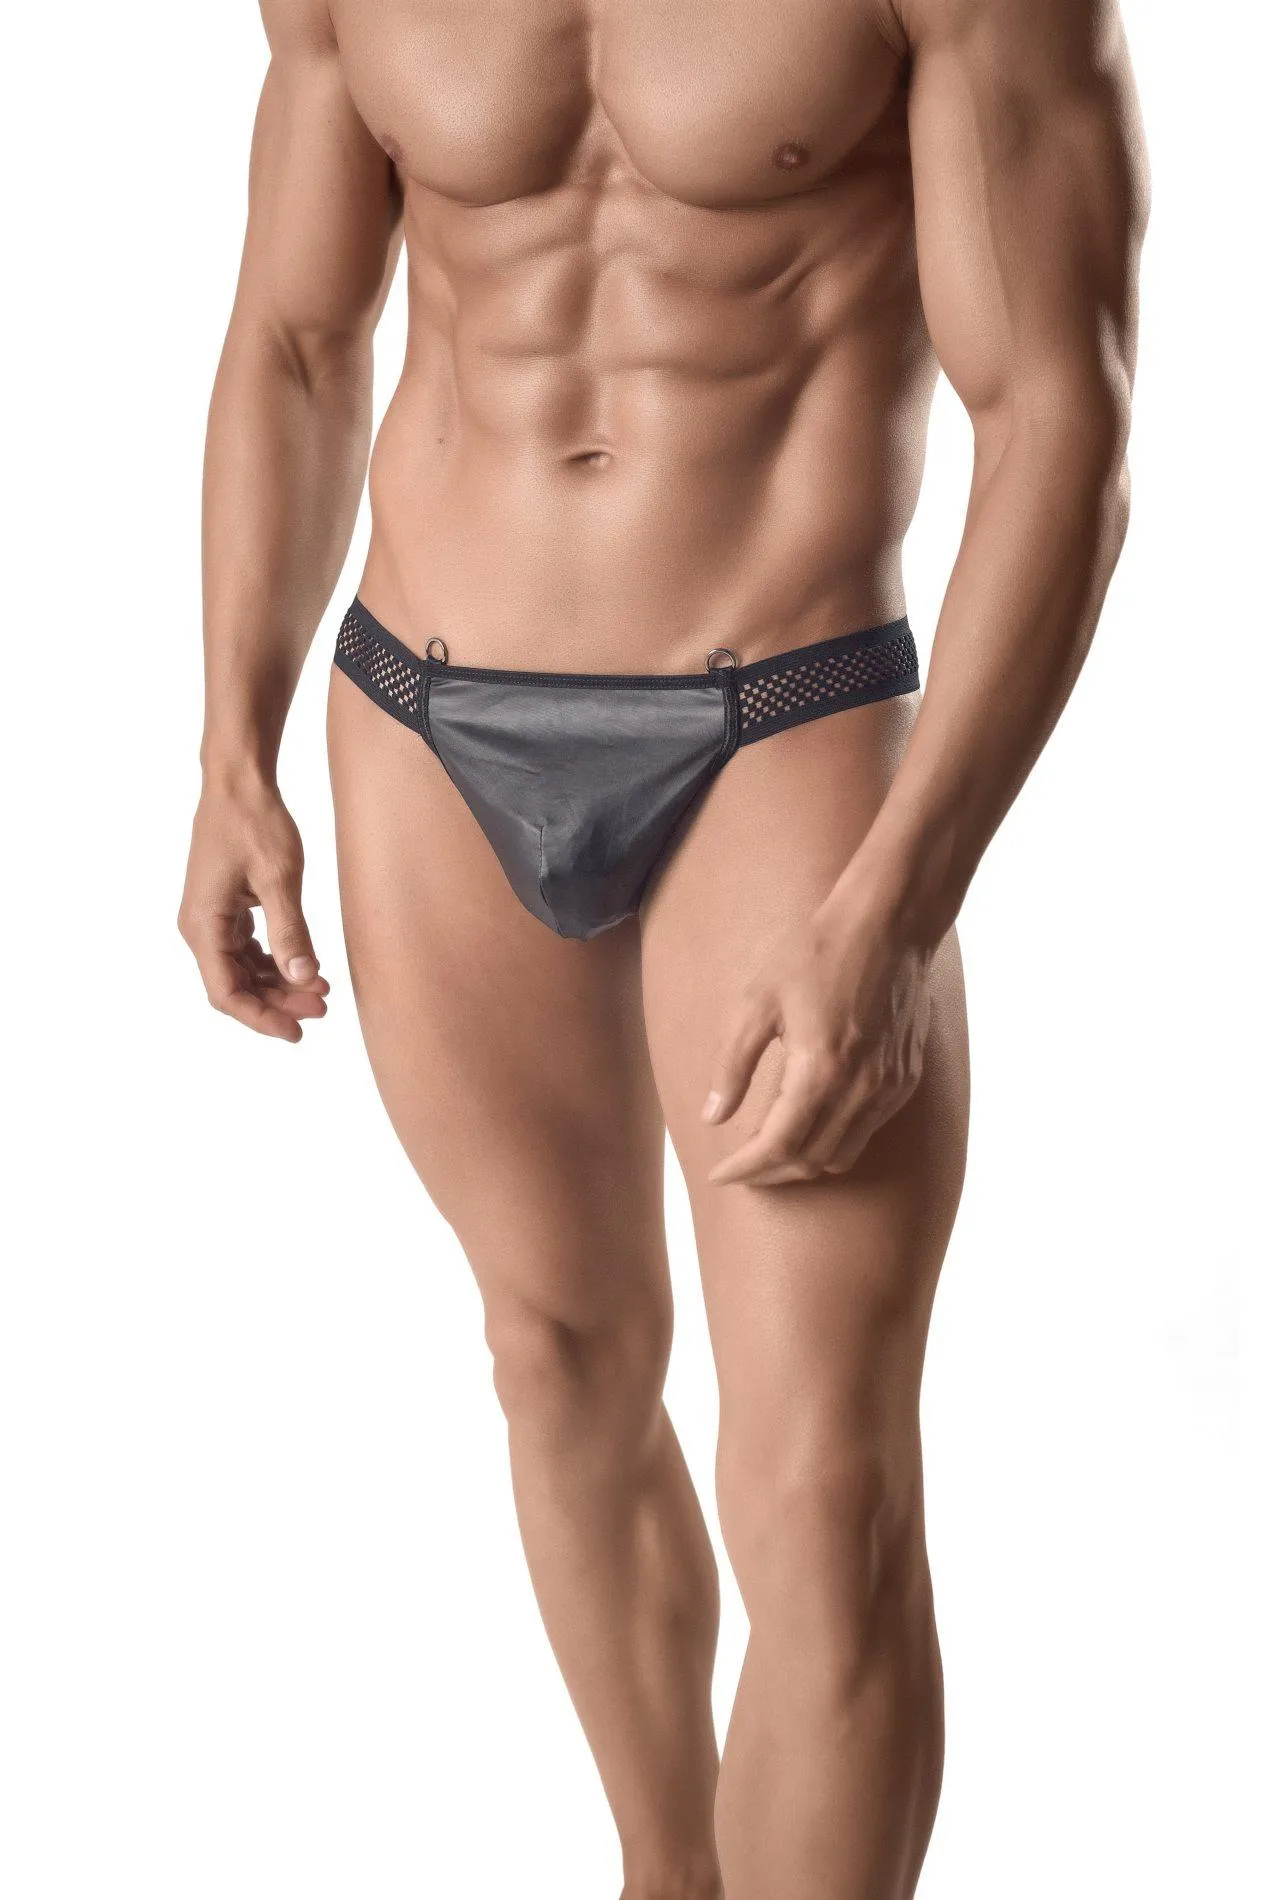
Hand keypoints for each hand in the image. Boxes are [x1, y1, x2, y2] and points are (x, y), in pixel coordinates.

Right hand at [178, 777, 329, 1041]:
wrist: (238, 783)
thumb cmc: (254, 823)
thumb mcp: (279, 879)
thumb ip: (291, 932)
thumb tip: (304, 979)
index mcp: (203, 925)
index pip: (226, 992)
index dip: (261, 1017)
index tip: (296, 1032)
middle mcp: (200, 927)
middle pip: (236, 985)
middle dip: (278, 1002)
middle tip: (323, 1009)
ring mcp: (211, 918)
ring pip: (243, 970)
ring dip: (279, 984)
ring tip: (321, 991)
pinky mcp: (225, 908)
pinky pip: (247, 949)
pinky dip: (275, 962)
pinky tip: (305, 966)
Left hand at [703, 889, 933, 1185]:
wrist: (889, 922)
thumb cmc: (816, 951)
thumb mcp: (758, 1000)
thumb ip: (734, 1064)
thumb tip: (714, 1116)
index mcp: (820, 1071)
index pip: (778, 1146)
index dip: (745, 1168)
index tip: (719, 1175)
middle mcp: (860, 1089)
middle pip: (810, 1161)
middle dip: (769, 1174)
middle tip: (739, 1169)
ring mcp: (889, 1087)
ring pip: (842, 1154)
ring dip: (803, 1164)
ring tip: (770, 1153)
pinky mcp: (905, 1078)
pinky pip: (867, 1131)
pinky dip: (834, 1141)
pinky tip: (811, 1124)